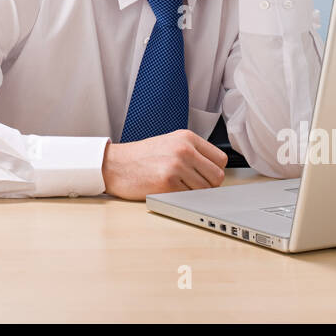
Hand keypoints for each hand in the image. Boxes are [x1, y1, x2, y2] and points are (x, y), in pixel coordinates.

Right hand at [101, 130, 227, 200]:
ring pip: (205, 190)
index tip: (205, 176)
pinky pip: (189, 197)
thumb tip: (215, 172)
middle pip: (217, 177)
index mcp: (187, 137)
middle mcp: (184, 149)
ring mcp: (176, 166)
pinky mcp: (167, 183)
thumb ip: (193, 152)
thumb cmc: (141, 156)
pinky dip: (181, 198)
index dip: (214, 171)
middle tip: (192, 185)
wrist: (115, 164)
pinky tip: (167, 190)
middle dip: (208, 185)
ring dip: (194, 193)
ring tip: (177, 187)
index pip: (221, 160)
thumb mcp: (170, 143)